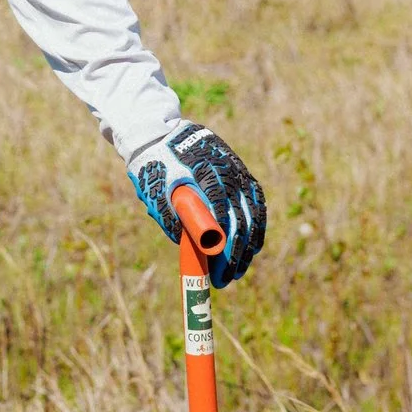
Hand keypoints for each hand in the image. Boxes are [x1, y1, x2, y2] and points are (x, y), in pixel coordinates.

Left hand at [127, 119, 265, 284]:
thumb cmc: (154, 164)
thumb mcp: (157, 189)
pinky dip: (256, 226)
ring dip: (248, 245)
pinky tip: (252, 247)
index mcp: (204, 171)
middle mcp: (227, 169)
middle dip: (236, 253)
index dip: (223, 242)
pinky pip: (256, 202)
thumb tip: (192, 248)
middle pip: (241, 217)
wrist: (160, 132)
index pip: (221, 210)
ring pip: (253, 212)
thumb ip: (172, 216)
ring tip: (238, 270)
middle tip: (226, 278)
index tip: (218, 267)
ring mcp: (237, 169)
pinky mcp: (241, 172)